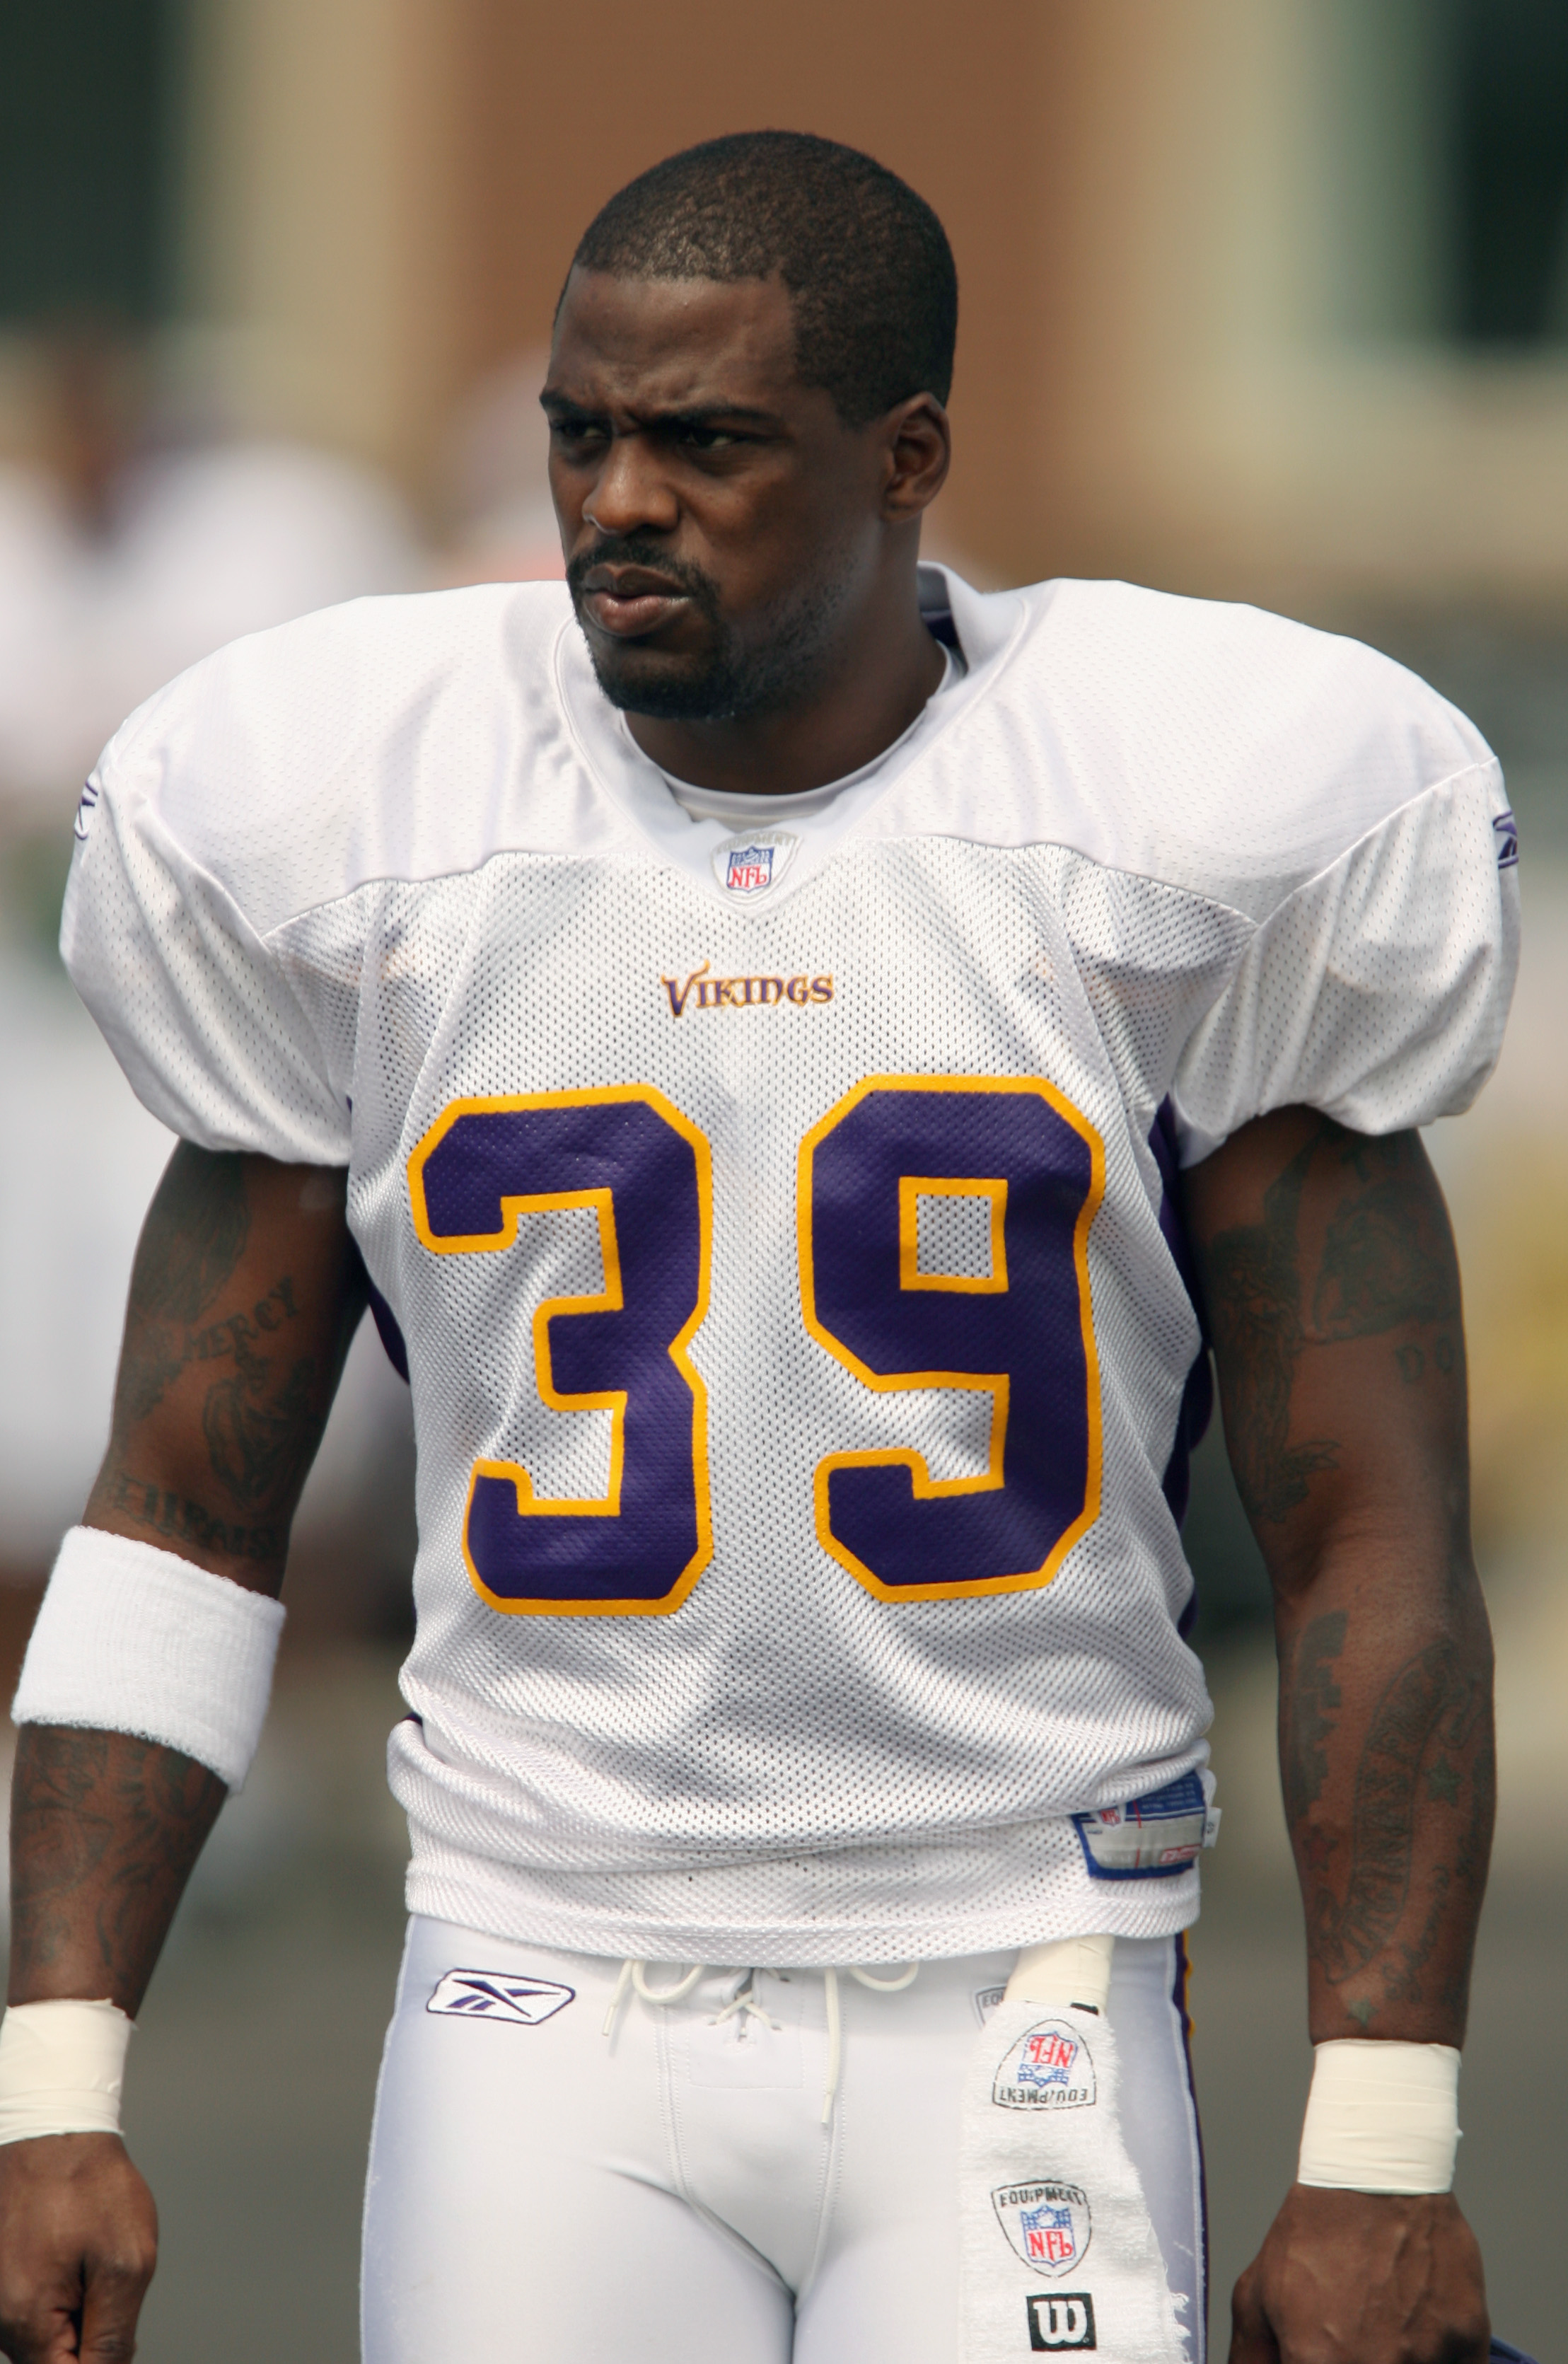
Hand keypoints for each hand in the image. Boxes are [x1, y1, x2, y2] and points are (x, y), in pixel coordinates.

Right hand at [0, 2135, 156, 2360]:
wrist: (51, 2126)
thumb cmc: (89, 2184)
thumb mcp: (125, 2262)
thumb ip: (114, 2335)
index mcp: (25, 2320)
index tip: (113, 2323)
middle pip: (52, 2359)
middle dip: (87, 2336)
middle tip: (105, 2284)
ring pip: (43, 2335)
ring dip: (75, 2311)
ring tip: (88, 2256)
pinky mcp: (0, 2278)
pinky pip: (32, 2308)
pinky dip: (60, 2291)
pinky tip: (75, 2252)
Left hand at [1230, 2185, 1488, 2363]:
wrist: (1373, 2176)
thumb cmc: (1314, 2233)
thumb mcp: (1258, 2296)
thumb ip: (1252, 2360)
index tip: (1315, 2361)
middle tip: (1356, 2347)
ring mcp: (1429, 2360)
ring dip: (1398, 2362)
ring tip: (1383, 2332)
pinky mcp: (1468, 2342)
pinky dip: (1437, 2362)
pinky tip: (1415, 2334)